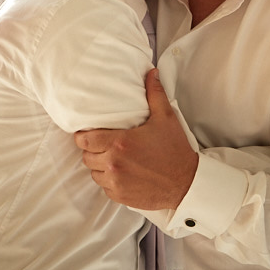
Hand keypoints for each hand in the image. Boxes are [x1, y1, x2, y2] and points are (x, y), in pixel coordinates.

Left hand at [75, 69, 198, 209]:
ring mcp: (116, 183)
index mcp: (120, 143)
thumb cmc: (175, 150)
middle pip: (86, 156)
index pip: (84, 140)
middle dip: (92, 149)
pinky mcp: (120, 196)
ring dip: (99, 166)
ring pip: (94, 172)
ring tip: (112, 158)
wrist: (186, 183)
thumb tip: (151, 73)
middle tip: (103, 144)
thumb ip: (154, 93)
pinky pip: (104, 187)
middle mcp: (114, 164)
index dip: (82, 135)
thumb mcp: (166, 118)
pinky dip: (109, 180)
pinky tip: (122, 173)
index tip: (88, 132)